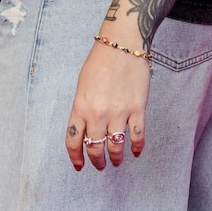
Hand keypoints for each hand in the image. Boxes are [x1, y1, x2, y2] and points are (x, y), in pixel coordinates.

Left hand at [66, 43, 149, 172]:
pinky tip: (136, 152)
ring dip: (116, 158)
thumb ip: (83, 108)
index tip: (79, 165)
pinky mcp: (137, 108)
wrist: (122, 44)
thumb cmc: (100, 62)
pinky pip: (137, 135)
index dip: (76, 157)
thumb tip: (88, 129)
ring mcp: (119, 112)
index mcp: (80, 107)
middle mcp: (98, 113)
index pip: (74, 141)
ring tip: (117, 161)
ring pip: (116, 146)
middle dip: (97, 161)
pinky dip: (137, 147)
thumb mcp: (82, 86)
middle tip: (100, 165)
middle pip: (95, 148)